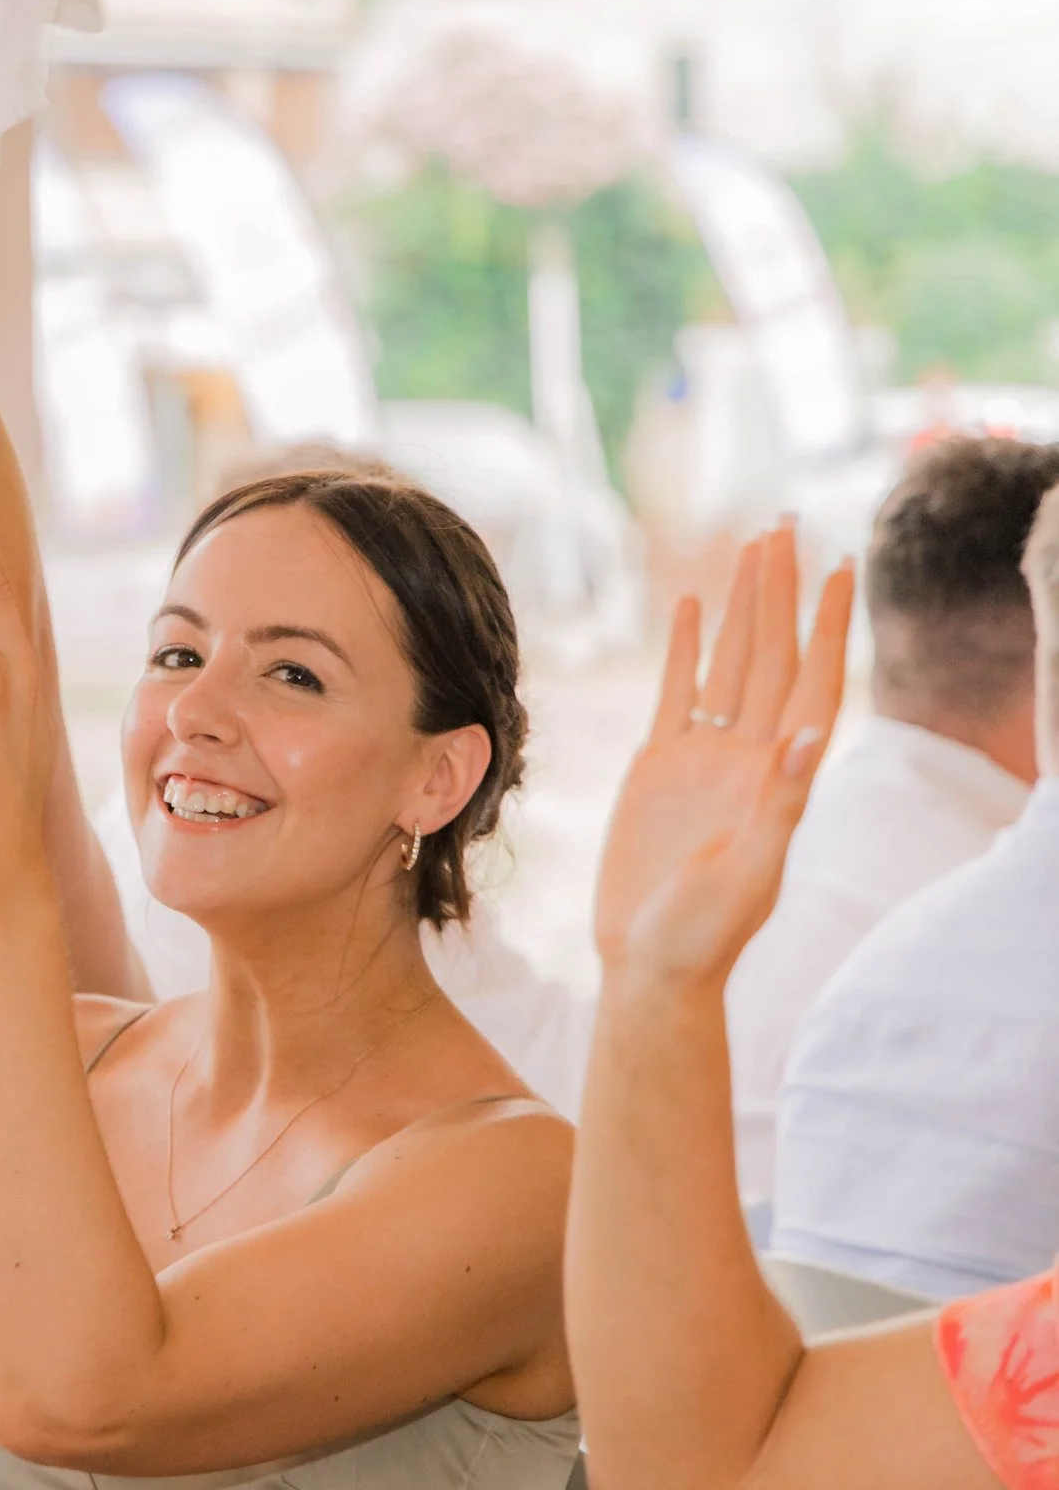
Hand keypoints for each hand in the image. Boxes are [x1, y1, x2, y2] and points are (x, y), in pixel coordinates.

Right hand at [593, 526, 854, 995]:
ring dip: (741, 606)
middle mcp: (747, 756)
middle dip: (781, 591)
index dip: (827, 626)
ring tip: (751, 549)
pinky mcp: (658, 767)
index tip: (840, 567)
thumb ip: (780, 804)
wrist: (649, 962)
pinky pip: (677, 692)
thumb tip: (811, 735)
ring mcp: (703, 758)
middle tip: (787, 526)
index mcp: (777, 776)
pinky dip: (685, 647)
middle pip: (770, 656)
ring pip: (728, 663)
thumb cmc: (702, 934)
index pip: (811, 683)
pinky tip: (689, 606)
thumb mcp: (750, 872)